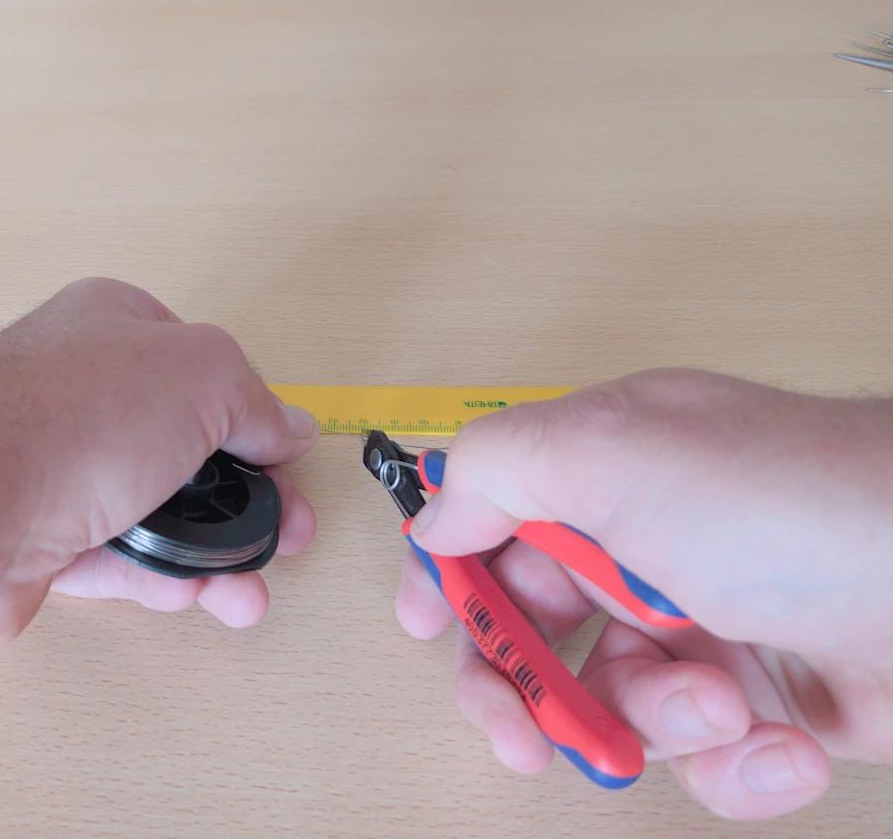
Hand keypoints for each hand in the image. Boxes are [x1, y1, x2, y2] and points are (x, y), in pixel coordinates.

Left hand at [0, 278, 317, 644]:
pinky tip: (199, 597)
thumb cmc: (82, 414)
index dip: (250, 413)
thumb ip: (255, 403)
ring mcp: (55, 466)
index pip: (200, 364)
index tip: (283, 461)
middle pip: (184, 446)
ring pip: (152, 512)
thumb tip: (291, 430)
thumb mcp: (202, 375)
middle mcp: (81, 391)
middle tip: (287, 536)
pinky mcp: (36, 537)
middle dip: (243, 498)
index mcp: (114, 326)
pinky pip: (113, 556)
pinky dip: (158, 577)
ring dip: (210, 553)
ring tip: (251, 594)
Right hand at [396, 369, 892, 818]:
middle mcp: (643, 549)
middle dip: (524, 692)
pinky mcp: (764, 701)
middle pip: (533, 633)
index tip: (423, 626)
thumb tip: (440, 515)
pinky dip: (736, 766)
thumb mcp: (614, 452)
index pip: (489, 522)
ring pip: (615, 707)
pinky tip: (780, 743)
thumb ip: (498, 468)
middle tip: (528, 738)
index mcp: (599, 477)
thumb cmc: (794, 503)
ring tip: (722, 708)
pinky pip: (703, 760)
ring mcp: (703, 626)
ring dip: (657, 724)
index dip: (447, 572)